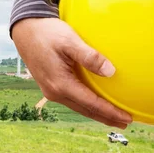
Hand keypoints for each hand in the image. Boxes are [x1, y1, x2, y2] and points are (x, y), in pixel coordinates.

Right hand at [11, 17, 132, 128]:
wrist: (25, 29)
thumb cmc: (47, 32)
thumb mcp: (70, 41)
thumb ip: (90, 57)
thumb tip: (111, 72)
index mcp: (60, 84)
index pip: (91, 103)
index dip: (110, 112)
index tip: (128, 117)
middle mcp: (54, 92)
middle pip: (85, 110)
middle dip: (106, 117)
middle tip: (126, 123)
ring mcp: (50, 90)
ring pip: (78, 106)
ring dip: (96, 113)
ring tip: (113, 116)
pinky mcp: (49, 84)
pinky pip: (72, 99)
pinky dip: (86, 104)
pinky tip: (93, 102)